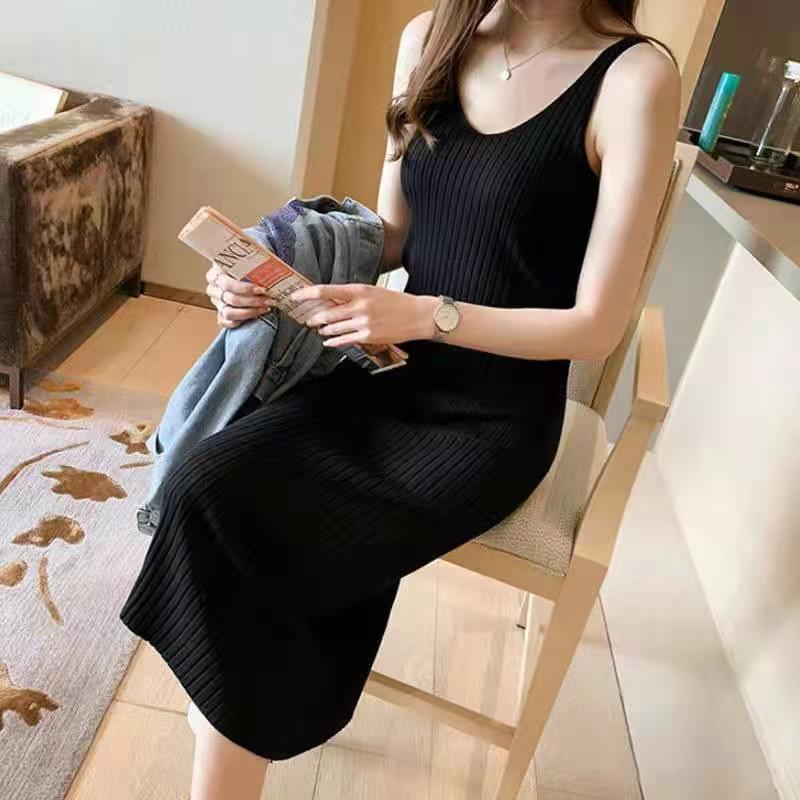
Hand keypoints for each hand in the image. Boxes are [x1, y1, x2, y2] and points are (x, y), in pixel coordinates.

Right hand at [205, 262, 274, 328]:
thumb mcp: (249, 261)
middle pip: (231, 299)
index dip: (245, 288)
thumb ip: (253, 263)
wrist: (247, 276)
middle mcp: (214, 288)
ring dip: (249, 312)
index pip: (228, 284)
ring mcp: (216, 303)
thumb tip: (270, 265)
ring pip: (229, 313)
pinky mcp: (220, 315)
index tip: (262, 289)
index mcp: (216, 273)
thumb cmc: (248, 267)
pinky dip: (241, 321)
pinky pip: (226, 322)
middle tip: (269, 300)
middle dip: (253, 301)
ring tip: (265, 308)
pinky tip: (255, 316)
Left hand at [289, 283, 437, 346]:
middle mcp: (360, 306)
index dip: (307, 294)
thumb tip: (332, 300)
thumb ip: (353, 296)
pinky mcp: (368, 337)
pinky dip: (333, 342)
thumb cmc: (396, 302)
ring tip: (321, 330)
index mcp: (360, 290)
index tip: (296, 296)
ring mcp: (363, 322)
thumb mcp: (373, 292)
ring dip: (324, 330)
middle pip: (327, 313)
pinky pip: (344, 340)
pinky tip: (328, 342)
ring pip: (334, 328)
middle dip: (315, 318)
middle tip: (309, 319)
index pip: (326, 291)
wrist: (418, 315)